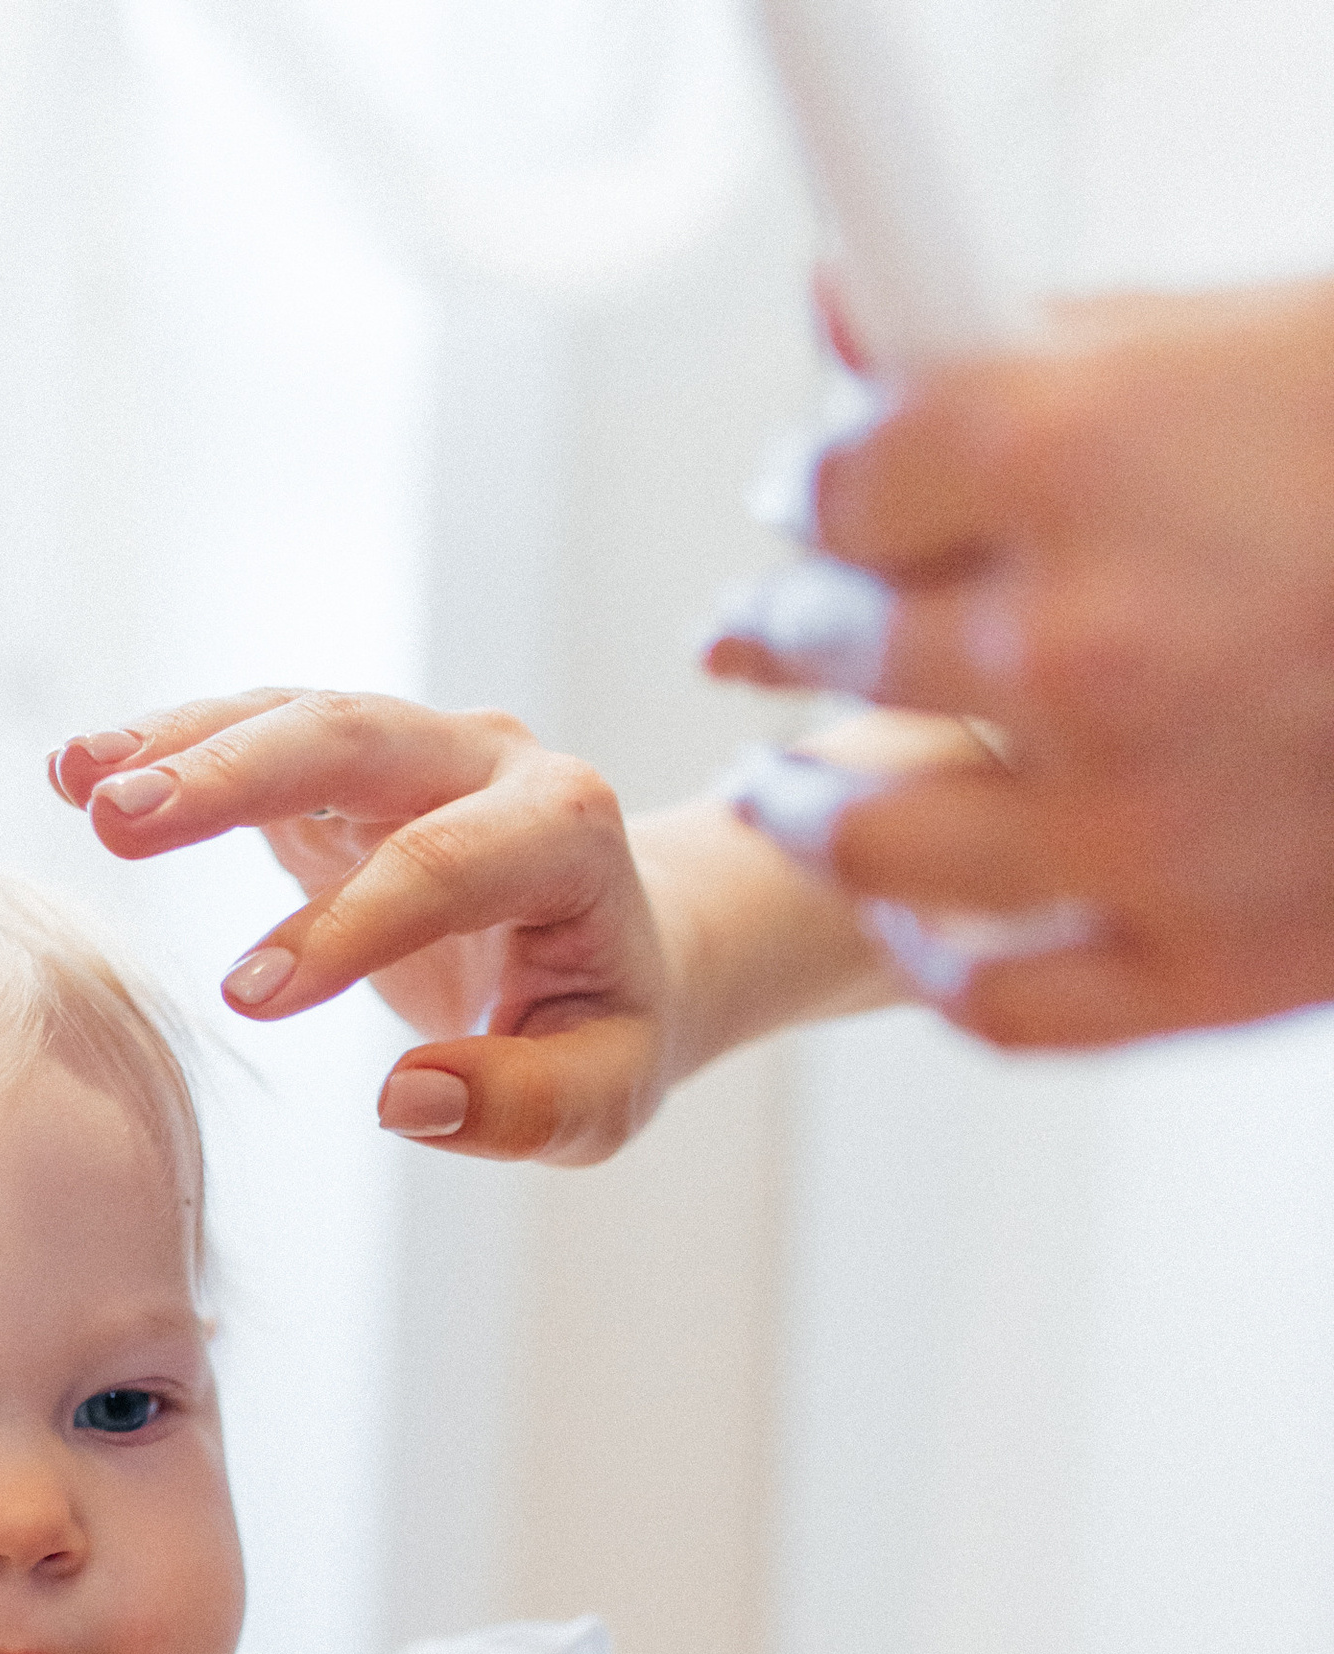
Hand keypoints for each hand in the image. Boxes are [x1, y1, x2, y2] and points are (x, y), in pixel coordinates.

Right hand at [49, 690, 674, 1163]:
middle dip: (234, 776)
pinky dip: (170, 745)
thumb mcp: (604, 1095)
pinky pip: (257, 733)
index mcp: (566, 833)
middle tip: (121, 822)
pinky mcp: (347, 769)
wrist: (621, 945)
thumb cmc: (603, 1028)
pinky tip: (77, 770)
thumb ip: (524, 1105)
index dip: (347, 924)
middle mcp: (490, 762)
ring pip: (295, 716)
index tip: (249, 1002)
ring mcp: (415, 750)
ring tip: (76, 780)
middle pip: (354, 738)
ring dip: (181, 745)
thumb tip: (404, 1101)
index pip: (446, 863)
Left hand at [706, 281, 1333, 1046]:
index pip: (841, 482)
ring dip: (816, 810)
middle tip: (774, 626)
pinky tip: (919, 924)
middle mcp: (1086, 643)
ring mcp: (1138, 822)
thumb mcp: (1231, 340)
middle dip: (794, 627)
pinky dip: (937, 967)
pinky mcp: (1202, 962)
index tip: (807, 496)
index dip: (812, 485)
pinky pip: (999, 1002)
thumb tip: (850, 299)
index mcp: (1076, 452)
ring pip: (879, 845)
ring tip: (795, 785)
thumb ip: (1029, 334)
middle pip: (839, 647)